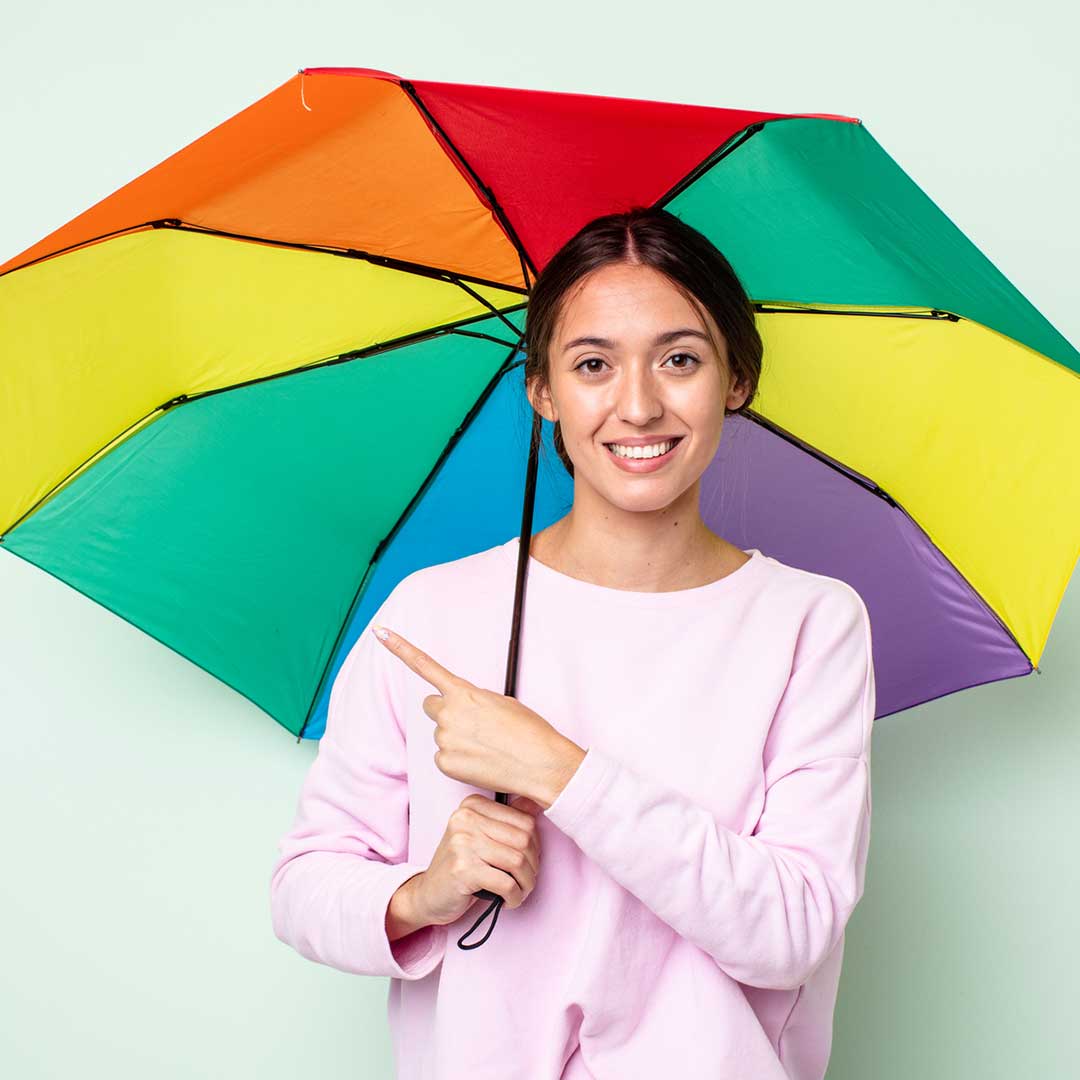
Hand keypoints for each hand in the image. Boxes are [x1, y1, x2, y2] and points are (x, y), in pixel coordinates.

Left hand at [371, 623, 583, 806]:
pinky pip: (444, 757)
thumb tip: (463, 708)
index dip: (399, 647)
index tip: (380, 632)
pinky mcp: (445, 764)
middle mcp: (448, 713)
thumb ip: (474, 699)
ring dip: (457, 737)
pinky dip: (458, 759)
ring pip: (442, 734)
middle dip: (446, 711)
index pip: (424, 665)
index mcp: (463, 692)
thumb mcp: (502, 702)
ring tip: (486, 745)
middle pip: (431, 706)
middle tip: (472, 723)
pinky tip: (480, 760)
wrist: (540, 763)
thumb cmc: (528, 730)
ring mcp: (444, 739)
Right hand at [412, 792, 543, 925]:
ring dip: (526, 883)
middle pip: (524, 840)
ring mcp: (462, 842)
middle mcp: (465, 818)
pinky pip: (506, 883)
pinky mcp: (463, 869)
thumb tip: (537, 803)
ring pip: (517, 861)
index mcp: (473, 805)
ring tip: (519, 892)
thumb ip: (506, 820)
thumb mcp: (483, 836)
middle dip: (533, 866)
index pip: (525, 820)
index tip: (529, 860)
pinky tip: (508, 901)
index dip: (535, 845)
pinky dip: (514, 897)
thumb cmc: (462, 865)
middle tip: (526, 880)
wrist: (428, 894)